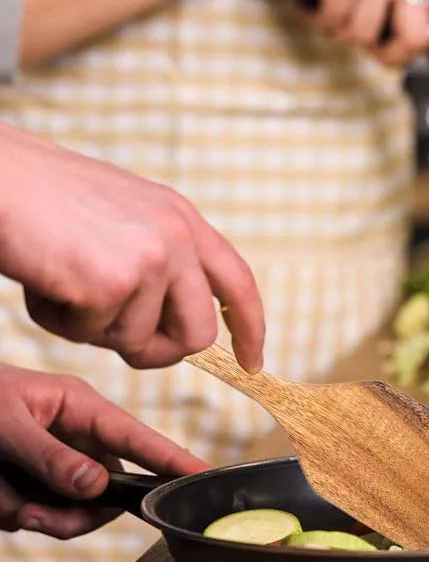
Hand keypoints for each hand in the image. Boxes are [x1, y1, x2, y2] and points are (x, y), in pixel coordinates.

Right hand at [0, 124, 264, 370]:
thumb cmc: (44, 200)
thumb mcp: (125, 217)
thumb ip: (161, 262)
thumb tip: (176, 326)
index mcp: (182, 218)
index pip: (239, 282)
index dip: (250, 327)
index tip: (251, 361)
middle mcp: (177, 236)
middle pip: (198, 334)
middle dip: (159, 351)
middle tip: (118, 340)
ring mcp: (150, 258)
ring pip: (140, 341)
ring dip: (96, 330)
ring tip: (64, 285)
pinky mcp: (113, 282)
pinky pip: (93, 336)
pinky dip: (61, 323)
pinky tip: (44, 282)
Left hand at [0, 364, 209, 538]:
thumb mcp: (4, 426)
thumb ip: (50, 457)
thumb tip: (97, 488)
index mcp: (80, 408)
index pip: (139, 438)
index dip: (173, 460)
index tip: (205, 477)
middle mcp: (77, 436)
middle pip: (106, 489)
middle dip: (71, 512)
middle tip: (29, 515)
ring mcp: (58, 459)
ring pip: (71, 508)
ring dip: (32, 513)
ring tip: (0, 500)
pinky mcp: (36, 479)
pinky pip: (41, 512)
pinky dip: (12, 511)